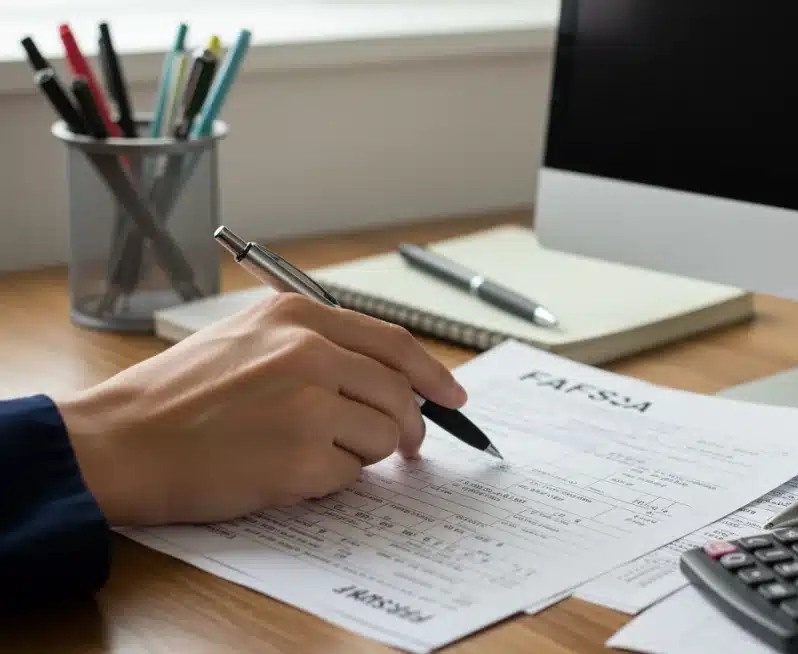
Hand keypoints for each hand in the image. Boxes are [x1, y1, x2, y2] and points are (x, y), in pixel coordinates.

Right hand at [52, 293, 466, 526]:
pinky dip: (328, 482)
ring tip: (309, 453)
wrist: (121, 441)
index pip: (394, 343)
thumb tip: (386, 374)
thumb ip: (316, 343)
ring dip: (360, 455)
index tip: (454, 396)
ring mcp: (308, 405)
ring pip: (382, 438)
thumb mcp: (247, 336)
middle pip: (399, 393)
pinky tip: (284, 471)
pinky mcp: (301, 458)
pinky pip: (349, 477)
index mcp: (298, 316)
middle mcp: (309, 352)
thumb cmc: (177, 395)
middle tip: (406, 446)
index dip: (433, 373)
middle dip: (409, 426)